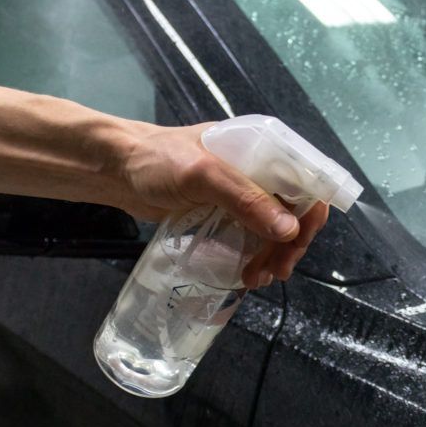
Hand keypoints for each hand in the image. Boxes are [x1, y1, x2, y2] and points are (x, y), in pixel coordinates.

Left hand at [118, 122, 329, 287]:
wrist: (115, 169)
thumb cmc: (157, 161)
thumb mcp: (203, 176)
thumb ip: (246, 199)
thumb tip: (290, 230)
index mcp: (263, 147)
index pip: (306, 180)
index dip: (310, 212)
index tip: (296, 243)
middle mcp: (260, 169)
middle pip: (294, 210)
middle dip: (289, 243)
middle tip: (275, 272)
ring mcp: (243, 192)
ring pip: (275, 228)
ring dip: (273, 255)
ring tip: (257, 278)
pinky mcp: (226, 212)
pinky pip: (254, 236)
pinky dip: (256, 256)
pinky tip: (248, 274)